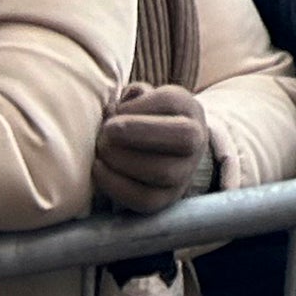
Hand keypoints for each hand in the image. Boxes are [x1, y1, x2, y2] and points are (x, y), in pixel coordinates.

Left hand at [92, 84, 211, 211]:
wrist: (166, 152)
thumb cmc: (145, 120)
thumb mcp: (144, 100)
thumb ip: (132, 96)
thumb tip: (115, 107)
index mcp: (189, 109)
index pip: (171, 101)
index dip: (137, 105)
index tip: (114, 110)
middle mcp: (196, 140)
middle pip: (181, 136)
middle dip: (136, 133)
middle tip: (104, 132)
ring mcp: (185, 173)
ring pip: (163, 171)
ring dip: (123, 160)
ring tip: (101, 151)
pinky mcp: (166, 199)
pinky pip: (145, 199)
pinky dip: (116, 185)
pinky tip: (98, 168)